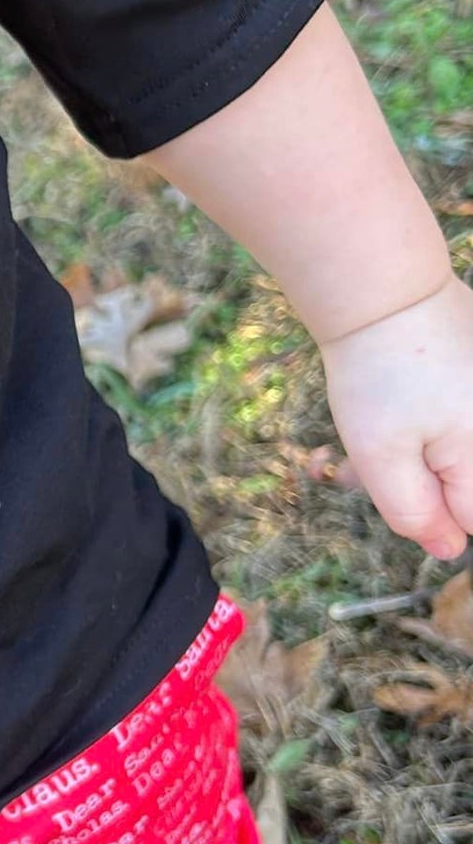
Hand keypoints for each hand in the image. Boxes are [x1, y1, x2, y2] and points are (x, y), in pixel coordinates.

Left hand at [320, 273, 472, 561]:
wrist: (388, 292)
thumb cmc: (380, 374)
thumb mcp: (381, 457)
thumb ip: (416, 512)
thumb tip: (449, 551)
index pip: (471, 521)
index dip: (432, 512)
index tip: (405, 471)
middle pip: (471, 484)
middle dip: (436, 478)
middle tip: (402, 435)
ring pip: (466, 453)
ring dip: (439, 448)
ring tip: (411, 406)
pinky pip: (466, 421)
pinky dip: (447, 418)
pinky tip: (423, 388)